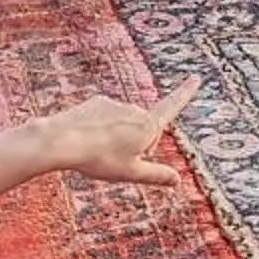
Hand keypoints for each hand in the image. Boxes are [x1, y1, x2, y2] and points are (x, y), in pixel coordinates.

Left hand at [36, 83, 196, 187]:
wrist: (63, 140)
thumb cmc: (100, 158)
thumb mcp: (131, 172)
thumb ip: (156, 175)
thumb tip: (177, 180)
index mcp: (148, 125)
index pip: (172, 107)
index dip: (185, 93)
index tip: (196, 78)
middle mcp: (134, 110)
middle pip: (145, 126)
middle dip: (139, 141)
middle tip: (121, 162)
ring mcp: (114, 104)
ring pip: (124, 122)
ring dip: (119, 136)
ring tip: (101, 153)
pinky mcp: (96, 103)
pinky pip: (106, 117)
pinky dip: (103, 129)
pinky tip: (90, 141)